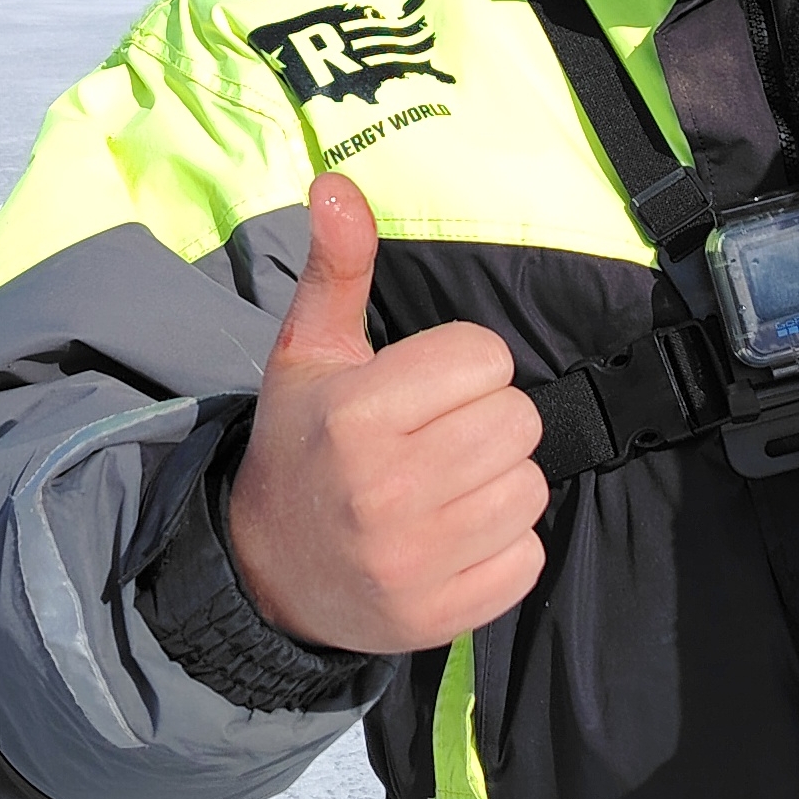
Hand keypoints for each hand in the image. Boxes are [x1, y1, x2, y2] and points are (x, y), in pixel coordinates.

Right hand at [226, 173, 547, 653]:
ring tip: (443, 489)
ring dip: (498, 483)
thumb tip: (338, 182)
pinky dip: (503, 547)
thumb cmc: (303, 446)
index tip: (420, 392)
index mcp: (357, 416)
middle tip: (434, 441)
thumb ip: (335, 267)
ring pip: (530, 487)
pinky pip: (529, 556)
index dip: (462, 368)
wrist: (268, 572)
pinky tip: (452, 539)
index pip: (486, 357)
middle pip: (518, 420)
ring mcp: (414, 561)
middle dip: (485, 422)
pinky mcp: (441, 615)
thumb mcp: (308, 353)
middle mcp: (385, 491)